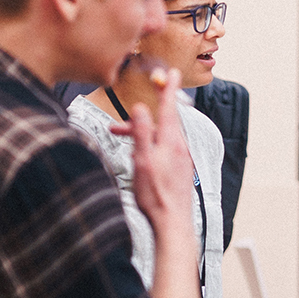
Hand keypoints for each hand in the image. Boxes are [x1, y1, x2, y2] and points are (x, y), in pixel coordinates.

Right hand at [116, 69, 193, 231]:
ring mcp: (182, 160)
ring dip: (142, 137)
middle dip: (138, 123)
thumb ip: (141, 133)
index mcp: (171, 142)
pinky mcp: (180, 171)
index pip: (170, 108)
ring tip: (123, 148)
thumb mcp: (142, 161)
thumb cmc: (156, 196)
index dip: (168, 89)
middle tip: (117, 127)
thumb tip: (141, 108)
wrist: (173, 224)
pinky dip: (150, 149)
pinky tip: (140, 162)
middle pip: (160, 124)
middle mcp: (180, 148)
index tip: (171, 73)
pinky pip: (165, 151)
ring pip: (161, 139)